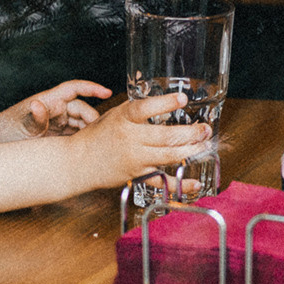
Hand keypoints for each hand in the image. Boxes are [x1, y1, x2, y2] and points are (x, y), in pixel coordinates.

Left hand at [0, 80, 108, 138]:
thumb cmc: (6, 131)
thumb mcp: (22, 127)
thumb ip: (34, 118)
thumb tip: (37, 104)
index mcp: (49, 101)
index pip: (74, 89)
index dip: (92, 88)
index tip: (107, 92)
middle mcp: (55, 109)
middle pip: (82, 109)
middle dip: (93, 120)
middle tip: (100, 137)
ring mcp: (57, 122)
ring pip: (81, 123)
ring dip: (89, 132)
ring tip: (95, 146)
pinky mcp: (57, 134)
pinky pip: (75, 135)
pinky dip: (82, 141)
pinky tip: (87, 151)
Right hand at [71, 92, 212, 186]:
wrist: (79, 161)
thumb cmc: (98, 135)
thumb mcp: (115, 115)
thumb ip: (137, 111)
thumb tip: (166, 103)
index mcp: (124, 118)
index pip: (146, 108)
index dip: (166, 103)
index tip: (183, 99)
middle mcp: (130, 137)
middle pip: (166, 136)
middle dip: (190, 133)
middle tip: (205, 129)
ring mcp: (135, 158)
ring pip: (168, 156)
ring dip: (191, 150)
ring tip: (205, 145)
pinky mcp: (137, 175)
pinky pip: (161, 180)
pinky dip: (179, 183)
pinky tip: (194, 182)